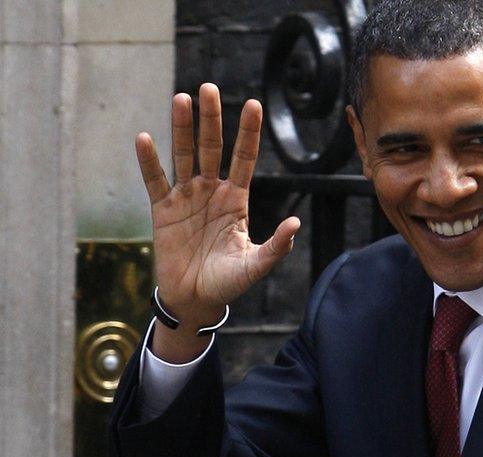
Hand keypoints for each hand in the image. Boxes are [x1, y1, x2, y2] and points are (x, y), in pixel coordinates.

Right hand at [137, 83, 298, 355]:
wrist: (196, 300)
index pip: (244, 158)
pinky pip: (156, 182)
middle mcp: (212, 192)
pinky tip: (145, 139)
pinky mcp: (163, 211)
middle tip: (208, 87)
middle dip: (211, 119)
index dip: (248, 132)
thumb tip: (294, 224)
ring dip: (182, 128)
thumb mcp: (256, 265)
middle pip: (212, 148)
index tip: (253, 104)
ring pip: (184, 156)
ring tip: (181, 99)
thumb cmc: (229, 283)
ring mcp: (187, 198)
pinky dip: (149, 162)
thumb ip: (276, 246)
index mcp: (237, 200)